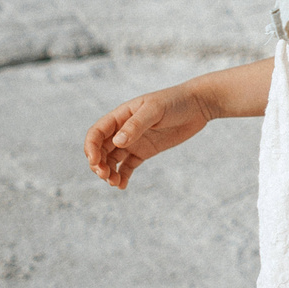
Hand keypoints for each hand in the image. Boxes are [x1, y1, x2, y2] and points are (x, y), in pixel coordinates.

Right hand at [83, 84, 211, 189]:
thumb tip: (117, 142)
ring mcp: (133, 141)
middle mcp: (123, 129)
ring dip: (109, 172)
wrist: (197, 105)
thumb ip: (136, 125)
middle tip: (106, 176)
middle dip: (98, 164)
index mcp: (120, 116)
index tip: (95, 162)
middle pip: (101, 149)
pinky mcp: (145, 151)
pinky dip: (122, 176)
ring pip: (112, 160)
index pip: (97, 133)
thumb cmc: (175, 102)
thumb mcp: (155, 110)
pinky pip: (128, 166)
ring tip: (115, 183)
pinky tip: (122, 186)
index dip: (91, 147)